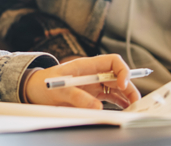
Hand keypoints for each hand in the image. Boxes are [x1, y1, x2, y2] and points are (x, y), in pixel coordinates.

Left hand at [25, 54, 140, 108]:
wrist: (34, 90)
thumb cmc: (44, 84)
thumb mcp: (59, 89)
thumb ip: (77, 97)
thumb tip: (98, 107)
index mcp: (86, 65)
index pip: (112, 61)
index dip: (122, 71)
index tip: (122, 84)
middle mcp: (93, 73)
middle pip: (119, 76)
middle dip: (129, 87)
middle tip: (135, 102)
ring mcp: (94, 84)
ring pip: (117, 87)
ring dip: (127, 96)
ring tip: (133, 107)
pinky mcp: (93, 94)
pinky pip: (111, 97)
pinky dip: (120, 102)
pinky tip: (125, 108)